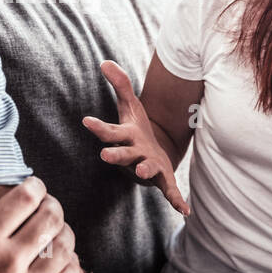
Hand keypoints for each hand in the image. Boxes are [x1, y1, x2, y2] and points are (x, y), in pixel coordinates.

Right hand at [0, 177, 80, 272]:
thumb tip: (1, 191)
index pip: (25, 197)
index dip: (35, 186)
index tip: (35, 187)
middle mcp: (7, 261)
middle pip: (50, 218)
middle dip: (54, 206)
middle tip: (50, 207)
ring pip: (64, 248)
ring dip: (65, 234)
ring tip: (58, 232)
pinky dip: (71, 267)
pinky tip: (64, 262)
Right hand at [83, 59, 189, 215]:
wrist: (150, 155)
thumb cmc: (136, 130)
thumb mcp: (130, 105)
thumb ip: (120, 84)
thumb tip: (104, 62)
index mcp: (124, 138)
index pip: (109, 132)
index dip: (98, 127)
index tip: (86, 121)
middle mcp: (133, 155)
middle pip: (123, 155)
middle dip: (115, 155)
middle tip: (104, 156)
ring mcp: (147, 168)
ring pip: (144, 171)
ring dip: (144, 172)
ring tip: (143, 172)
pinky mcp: (163, 179)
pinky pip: (169, 191)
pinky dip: (176, 200)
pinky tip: (186, 211)